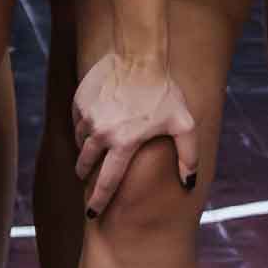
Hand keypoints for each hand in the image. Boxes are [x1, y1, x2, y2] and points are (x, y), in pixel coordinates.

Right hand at [70, 42, 200, 214]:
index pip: (107, 182)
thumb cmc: (164, 90)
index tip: (92, 213)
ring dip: (87, 148)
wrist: (138, 54)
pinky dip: (84, 126)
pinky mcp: (79, 102)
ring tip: (95, 147)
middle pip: (85, 164)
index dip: (99, 200)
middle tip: (86, 178)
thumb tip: (189, 184)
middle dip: (85, 174)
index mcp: (124, 143)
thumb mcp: (184, 124)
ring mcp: (87, 117)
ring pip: (81, 142)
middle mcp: (101, 133)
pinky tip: (95, 122)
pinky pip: (78, 121)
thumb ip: (189, 157)